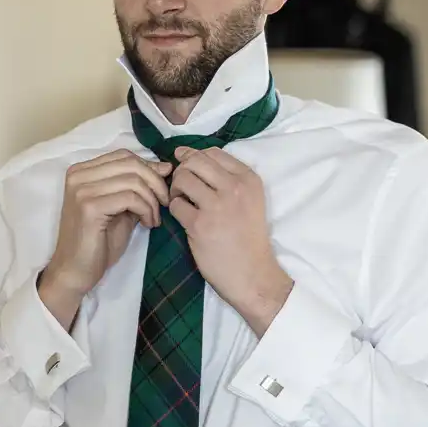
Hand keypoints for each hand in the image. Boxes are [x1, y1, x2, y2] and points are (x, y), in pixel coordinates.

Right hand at [37, 150, 170, 328]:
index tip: (162, 191)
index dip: (149, 169)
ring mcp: (82, 190)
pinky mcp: (89, 207)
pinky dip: (146, 210)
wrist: (76, 271)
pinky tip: (147, 224)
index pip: (124, 156)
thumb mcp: (122, 208)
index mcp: (83, 171)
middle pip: (131, 164)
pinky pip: (130, 198)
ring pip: (133, 180)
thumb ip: (138, 187)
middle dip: (156, 183)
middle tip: (164, 204)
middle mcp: (79, 175)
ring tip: (154, 219)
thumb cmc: (98, 242)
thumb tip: (166, 167)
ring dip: (152, 200)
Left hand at [169, 146, 293, 332]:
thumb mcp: (249, 200)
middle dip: (182, 171)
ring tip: (182, 202)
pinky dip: (175, 210)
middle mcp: (234, 188)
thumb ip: (225, 178)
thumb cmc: (247, 237)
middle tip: (182, 187)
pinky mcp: (200, 224)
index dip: (193, 157)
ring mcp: (217, 205)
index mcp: (249, 179)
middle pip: (194, 161)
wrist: (252, 273)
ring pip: (182, 179)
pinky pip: (175, 205)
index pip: (212, 152)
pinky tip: (184, 219)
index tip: (189, 170)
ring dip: (176, 189)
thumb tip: (185, 154)